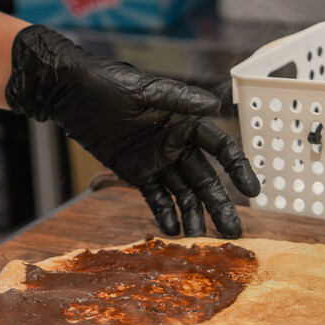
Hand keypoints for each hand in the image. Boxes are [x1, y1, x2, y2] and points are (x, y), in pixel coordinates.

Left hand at [5, 25, 259, 237]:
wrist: (72, 96)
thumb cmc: (109, 84)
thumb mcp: (145, 90)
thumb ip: (180, 99)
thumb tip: (216, 105)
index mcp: (186, 123)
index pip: (220, 149)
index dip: (238, 168)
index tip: (252, 191)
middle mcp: (177, 145)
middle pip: (205, 180)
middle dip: (219, 205)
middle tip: (232, 232)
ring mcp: (158, 162)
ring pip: (183, 194)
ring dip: (193, 216)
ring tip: (199, 240)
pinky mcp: (137, 174)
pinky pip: (156, 198)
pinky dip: (165, 214)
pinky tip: (173, 231)